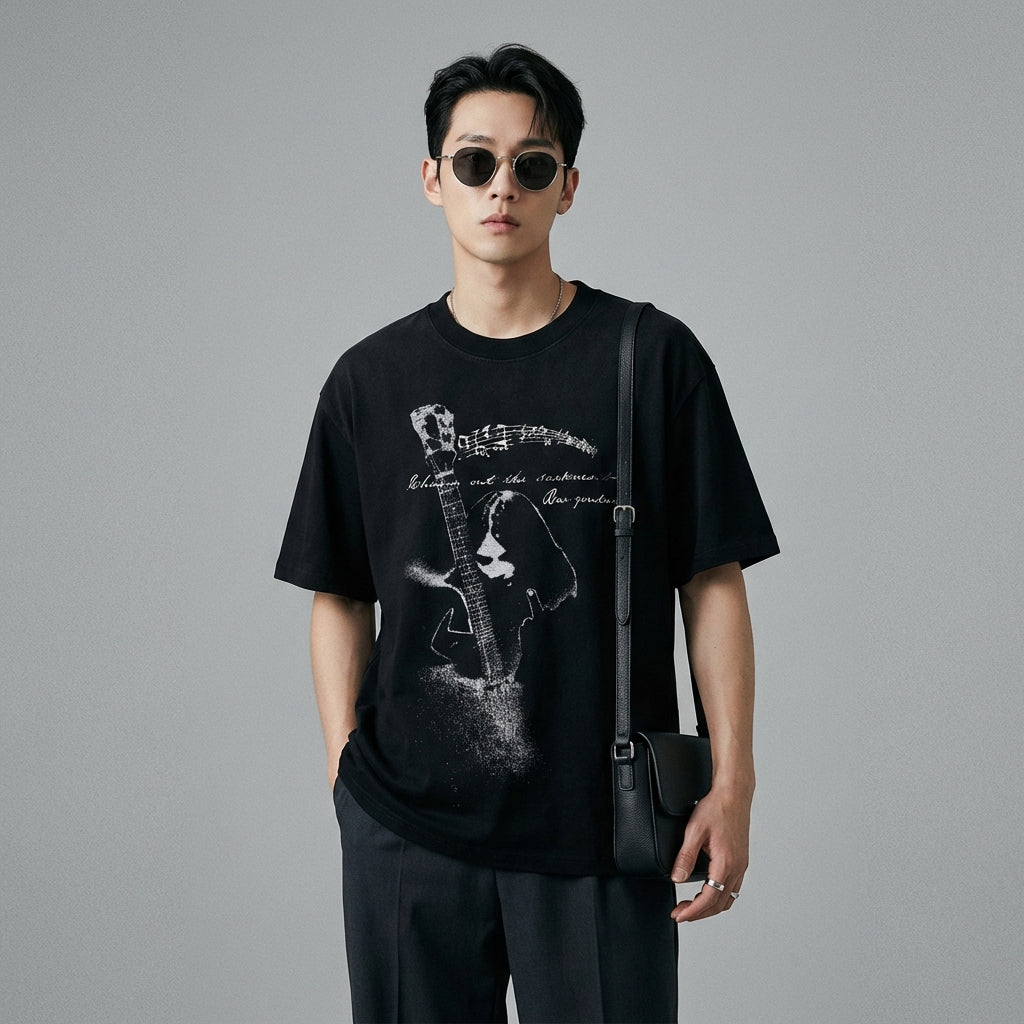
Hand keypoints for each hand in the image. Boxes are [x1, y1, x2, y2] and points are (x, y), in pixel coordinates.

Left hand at [669, 786, 749, 922]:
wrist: (734, 794)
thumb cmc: (716, 808)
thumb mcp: (694, 831)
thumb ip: (685, 857)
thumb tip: (676, 879)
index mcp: (726, 862)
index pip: (710, 898)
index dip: (693, 911)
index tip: (679, 915)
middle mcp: (737, 867)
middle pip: (720, 903)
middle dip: (699, 913)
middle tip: (681, 914)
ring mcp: (741, 865)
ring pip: (728, 898)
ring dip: (710, 907)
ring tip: (691, 907)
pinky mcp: (741, 860)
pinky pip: (733, 888)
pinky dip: (719, 897)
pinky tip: (707, 893)